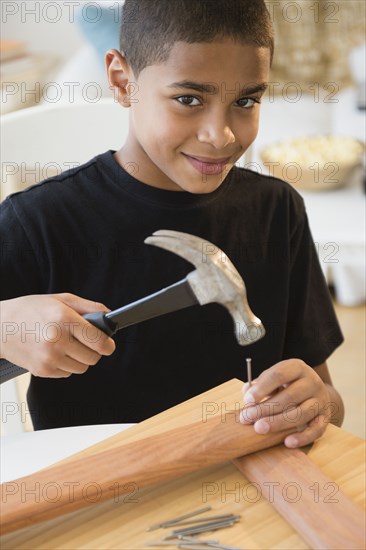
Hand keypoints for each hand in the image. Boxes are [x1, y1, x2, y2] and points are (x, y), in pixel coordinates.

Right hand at [0, 293, 115, 377]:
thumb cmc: (31, 310)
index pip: (99, 341)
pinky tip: (55, 351)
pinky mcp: (42, 371)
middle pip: (93, 357)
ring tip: (66, 344)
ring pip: (82, 367)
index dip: (108, 344)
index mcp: (64, 319)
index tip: (108, 344)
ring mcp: (49, 358)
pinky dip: (66, 364)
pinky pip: (68, 373)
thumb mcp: (61, 299)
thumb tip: (111, 317)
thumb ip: (90, 307)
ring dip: (80, 358)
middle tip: (84, 341)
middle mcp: (56, 340)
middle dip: (93, 350)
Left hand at [239, 359, 331, 447]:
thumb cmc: (287, 384)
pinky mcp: (325, 417)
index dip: (262, 388)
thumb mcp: (274, 378)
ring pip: (301, 413)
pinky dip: (303, 437)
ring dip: (278, 422)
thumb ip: (260, 383)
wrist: (315, 391)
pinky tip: (287, 442)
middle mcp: (312, 381)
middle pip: (289, 396)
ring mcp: (321, 400)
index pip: (279, 375)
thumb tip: (246, 391)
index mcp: (297, 367)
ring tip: (259, 428)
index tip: (247, 400)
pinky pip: (316, 430)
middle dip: (265, 408)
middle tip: (247, 418)